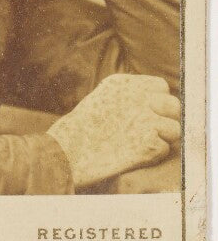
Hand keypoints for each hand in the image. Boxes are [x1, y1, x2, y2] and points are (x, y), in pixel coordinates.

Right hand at [47, 73, 180, 190]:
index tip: (150, 112)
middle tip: (152, 131)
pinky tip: (134, 156)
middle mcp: (138, 98)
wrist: (67, 153)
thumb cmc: (81, 130)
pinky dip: (153, 156)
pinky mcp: (148, 144)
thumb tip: (154, 103)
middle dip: (167, 118)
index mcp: (124, 84)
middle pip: (174, 105)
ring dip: (162, 139)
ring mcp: (145, 120)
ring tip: (141, 145)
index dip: (159, 101)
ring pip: (174, 129)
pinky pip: (165, 150)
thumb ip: (129, 96)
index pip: (161, 86)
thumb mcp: (102, 98)